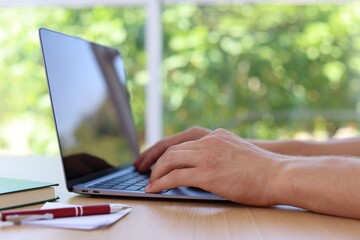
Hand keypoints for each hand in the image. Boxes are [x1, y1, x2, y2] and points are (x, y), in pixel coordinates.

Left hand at [145, 128, 282, 205]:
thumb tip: (204, 166)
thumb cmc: (262, 170)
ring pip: (170, 160)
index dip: (164, 150)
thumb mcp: (237, 151)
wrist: (279, 174)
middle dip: (154, 161)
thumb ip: (220, 152)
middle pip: (171, 148)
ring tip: (150, 183)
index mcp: (216, 136)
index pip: (182, 140)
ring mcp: (208, 155)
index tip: (155, 159)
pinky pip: (176, 176)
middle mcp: (209, 141)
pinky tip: (155, 189)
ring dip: (156, 173)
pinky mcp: (207, 173)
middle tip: (145, 171)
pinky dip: (161, 183)